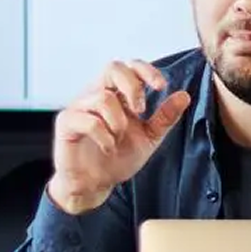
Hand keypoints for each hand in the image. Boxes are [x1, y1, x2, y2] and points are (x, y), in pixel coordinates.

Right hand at [47, 60, 190, 213]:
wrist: (94, 185)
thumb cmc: (116, 158)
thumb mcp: (148, 138)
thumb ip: (164, 118)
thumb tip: (184, 96)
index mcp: (116, 95)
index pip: (129, 67)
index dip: (146, 70)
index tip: (162, 86)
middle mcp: (96, 95)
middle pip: (113, 68)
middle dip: (132, 87)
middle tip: (141, 111)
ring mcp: (79, 107)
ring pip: (103, 98)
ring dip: (119, 121)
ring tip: (119, 138)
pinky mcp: (66, 123)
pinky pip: (88, 121)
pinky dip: (105, 136)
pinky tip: (108, 148)